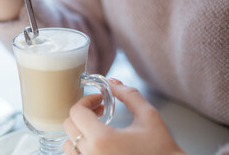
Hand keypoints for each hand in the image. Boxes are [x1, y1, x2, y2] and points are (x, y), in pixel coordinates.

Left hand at [63, 78, 185, 154]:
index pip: (76, 112)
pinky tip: (97, 143)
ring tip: (97, 127)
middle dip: (82, 113)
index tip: (100, 100)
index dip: (87, 100)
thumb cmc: (162, 151)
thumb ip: (129, 95)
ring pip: (68, 144)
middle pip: (68, 126)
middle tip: (100, 110)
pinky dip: (80, 148)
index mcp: (102, 139)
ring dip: (78, 131)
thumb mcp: (149, 116)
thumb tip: (112, 82)